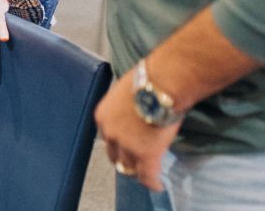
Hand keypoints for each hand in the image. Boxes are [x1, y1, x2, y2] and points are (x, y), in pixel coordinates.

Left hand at [94, 67, 180, 190]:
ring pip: (129, 168)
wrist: (161, 84)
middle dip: (124, 160)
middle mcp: (110, 133)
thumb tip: (134, 108)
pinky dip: (153, 183)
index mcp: (103, 116)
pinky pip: (148, 176)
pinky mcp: (146, 155)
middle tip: (135, 163)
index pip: (107, 138)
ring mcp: (127, 146)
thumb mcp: (126, 90)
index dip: (118, 145)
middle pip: (115, 155)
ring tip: (147, 174)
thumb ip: (125, 105)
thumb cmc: (148, 79)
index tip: (125, 148)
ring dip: (138, 172)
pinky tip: (158, 185)